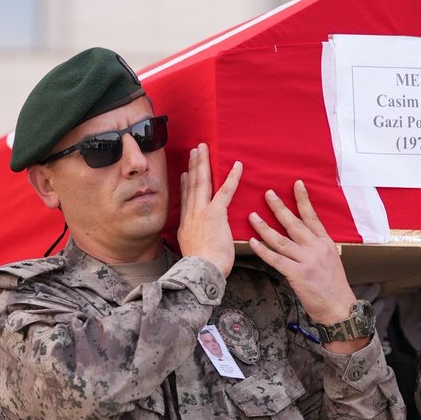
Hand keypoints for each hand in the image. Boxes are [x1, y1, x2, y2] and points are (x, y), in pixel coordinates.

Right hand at [176, 143, 241, 275]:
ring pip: (202, 182)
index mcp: (186, 225)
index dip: (185, 185)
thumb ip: (196, 242)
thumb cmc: (202, 267)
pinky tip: (237, 165)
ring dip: (203, 163)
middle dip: (193, 166)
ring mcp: (202, 212)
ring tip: (203, 149)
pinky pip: (225, 191)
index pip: (185, 200)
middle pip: (191, 185)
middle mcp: (191, 215)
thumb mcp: (193, 252)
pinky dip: (232, 177)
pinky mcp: (215, 213)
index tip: (183, 173)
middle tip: (194, 151)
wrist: (201, 270)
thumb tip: (199, 243)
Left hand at [248, 180, 357, 326]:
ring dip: (265, 227)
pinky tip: (253, 242)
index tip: (297, 184)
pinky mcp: (297, 274)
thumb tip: (306, 238)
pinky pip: (276, 259)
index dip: (303, 200)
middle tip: (268, 194)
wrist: (340, 308)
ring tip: (252, 216)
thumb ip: (318, 248)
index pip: (312, 217)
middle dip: (279, 207)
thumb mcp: (332, 261)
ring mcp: (307, 261)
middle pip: (294, 223)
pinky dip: (263, 250)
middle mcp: (316, 248)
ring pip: (281, 239)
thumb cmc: (335, 288)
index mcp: (326, 243)